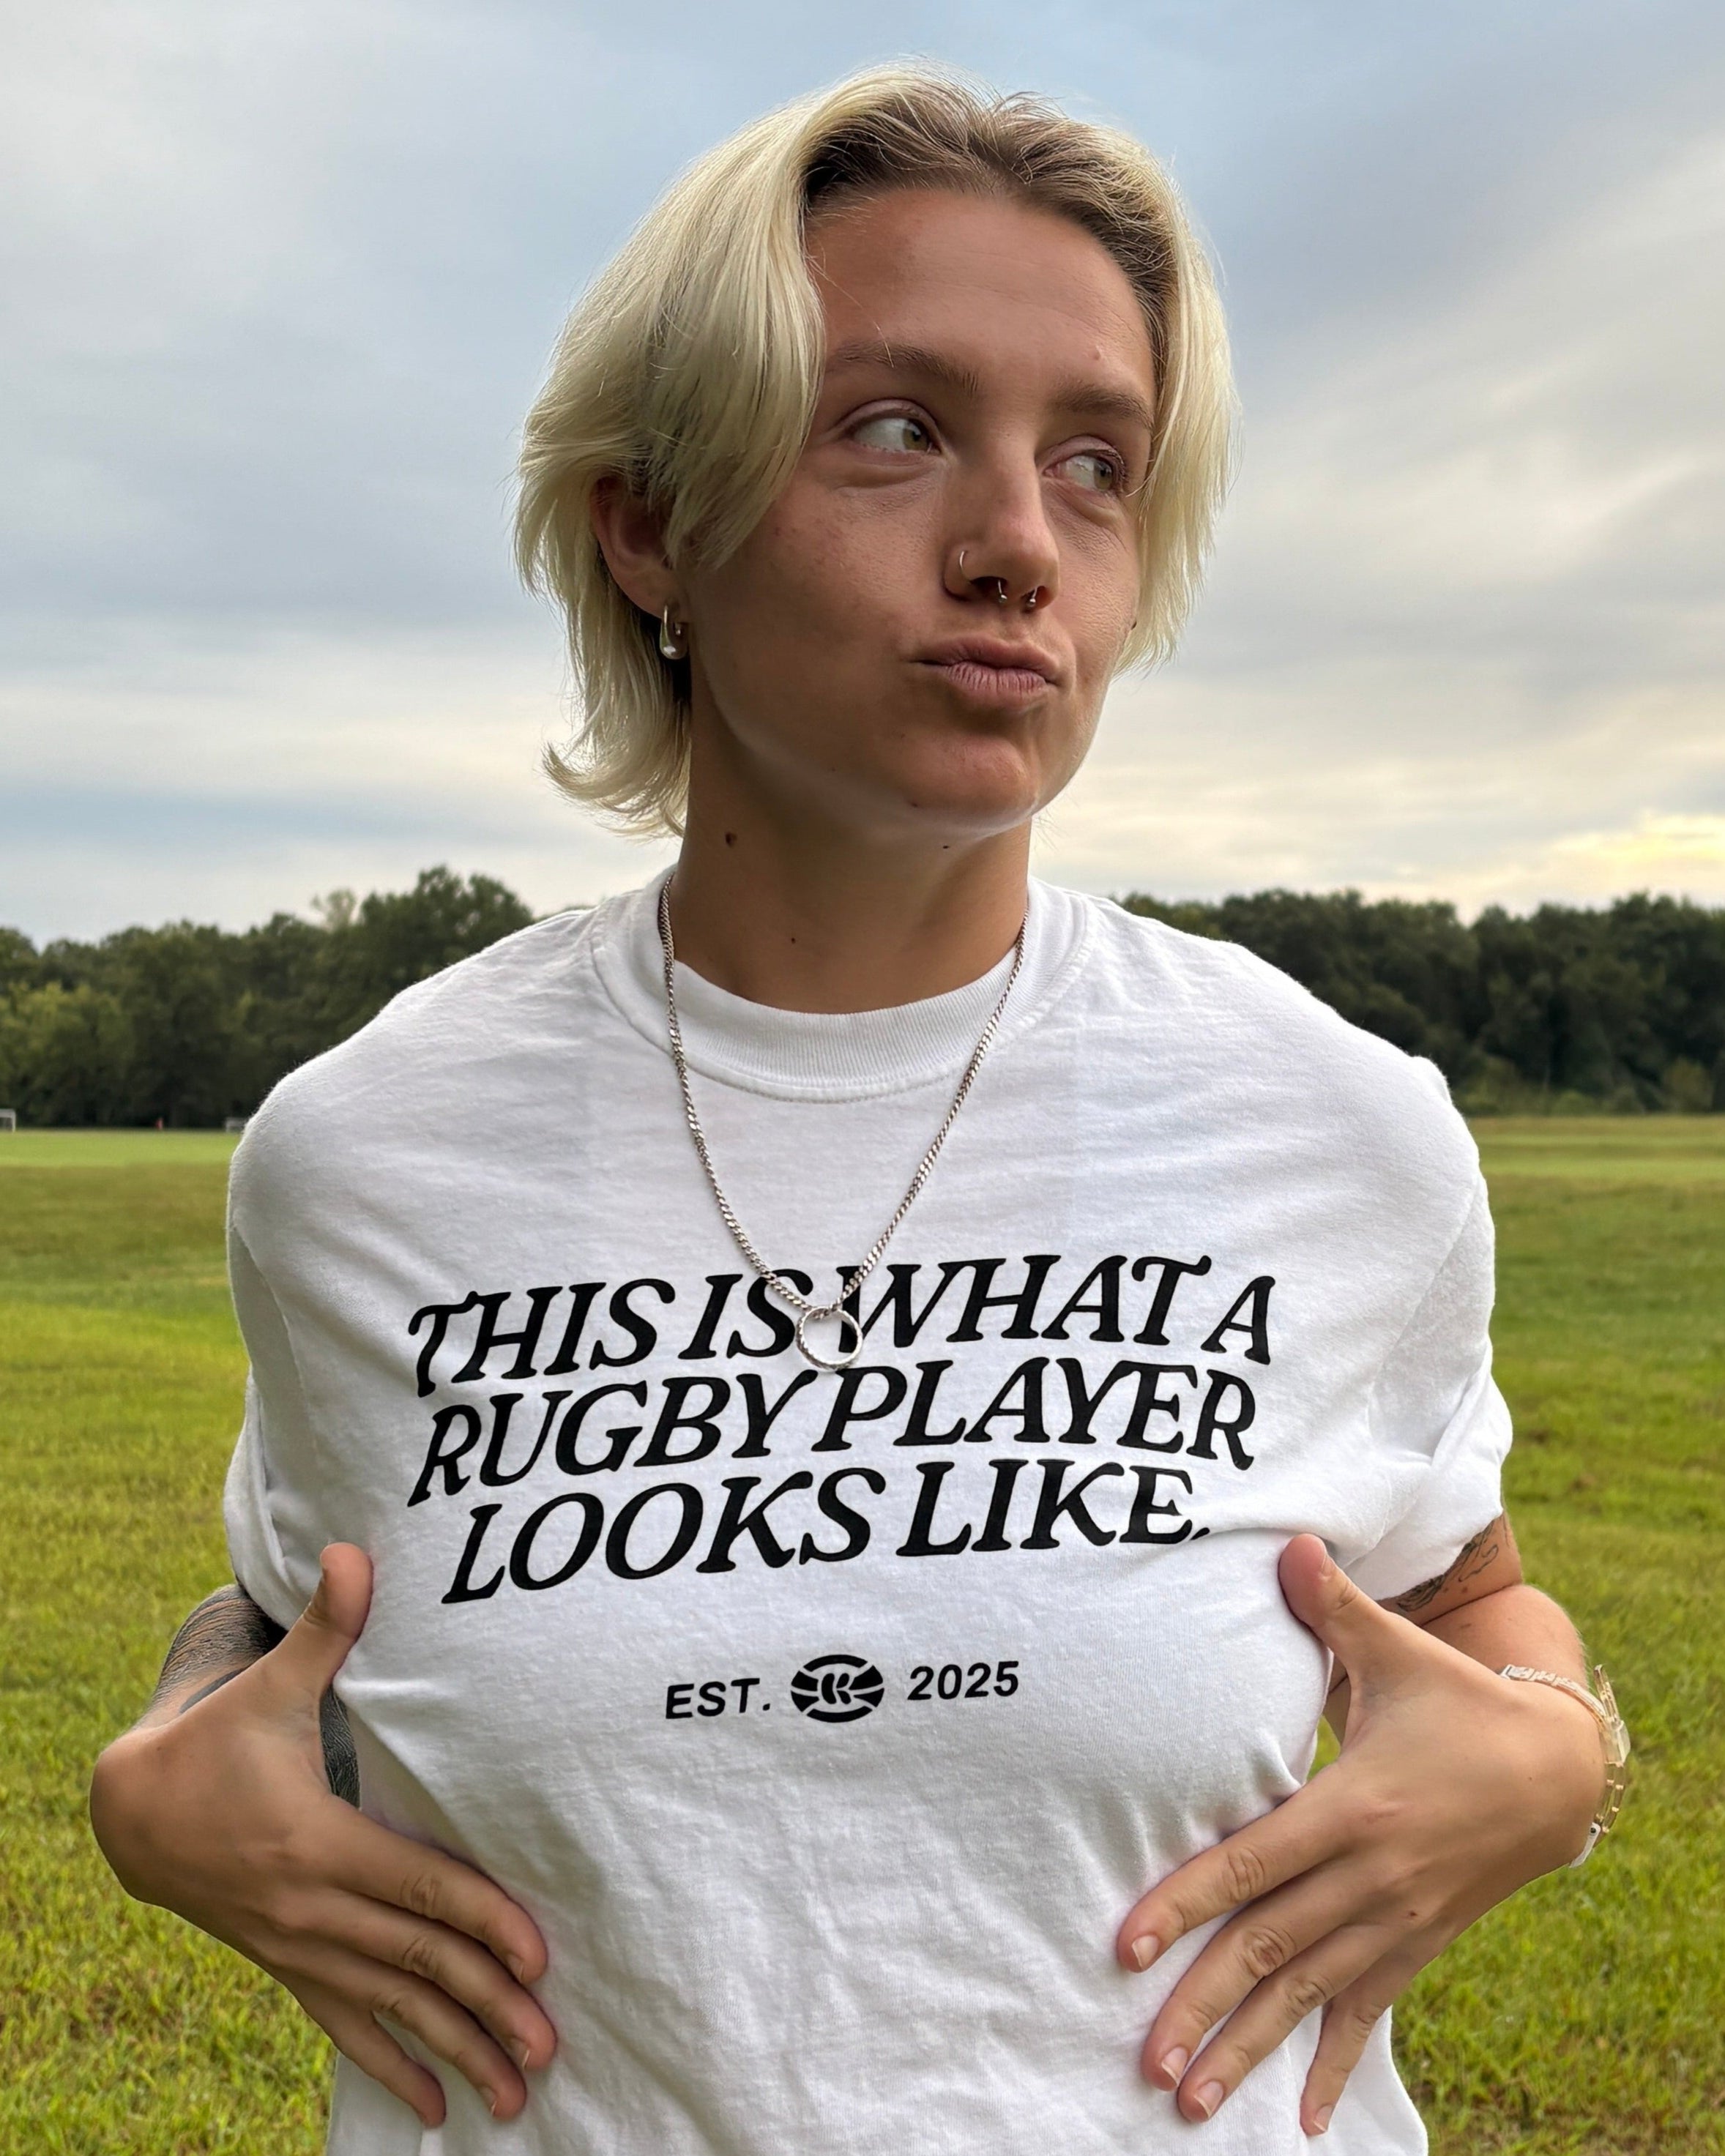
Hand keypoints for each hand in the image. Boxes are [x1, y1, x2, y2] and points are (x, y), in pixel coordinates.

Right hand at [90, 1545, 556, 2126]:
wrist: (134, 1813)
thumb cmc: (218, 1741)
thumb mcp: (268, 1686)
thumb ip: (325, 1629)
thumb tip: (355, 1552)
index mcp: (316, 1843)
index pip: (415, 1887)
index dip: (478, 1918)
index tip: (535, 1953)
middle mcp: (311, 1908)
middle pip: (414, 1963)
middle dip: (484, 2005)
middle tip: (548, 2046)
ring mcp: (299, 1947)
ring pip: (389, 2008)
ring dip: (454, 2050)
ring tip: (514, 2097)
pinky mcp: (290, 1965)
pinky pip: (347, 2027)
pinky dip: (393, 2066)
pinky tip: (435, 2111)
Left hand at [1115, 1535, 1604, 2135]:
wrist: (1552, 1770)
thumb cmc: (1453, 1702)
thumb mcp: (1396, 1652)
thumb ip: (1330, 1606)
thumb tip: (1284, 1541)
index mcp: (1353, 1807)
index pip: (1252, 1864)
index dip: (1188, 1903)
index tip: (1127, 1946)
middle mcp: (1370, 1878)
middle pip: (1271, 1950)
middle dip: (1205, 2008)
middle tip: (1144, 2060)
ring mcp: (1395, 1922)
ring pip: (1308, 1996)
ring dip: (1249, 2050)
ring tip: (1189, 2103)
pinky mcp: (1415, 1947)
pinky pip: (1367, 2016)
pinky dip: (1334, 2068)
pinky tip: (1302, 2122)